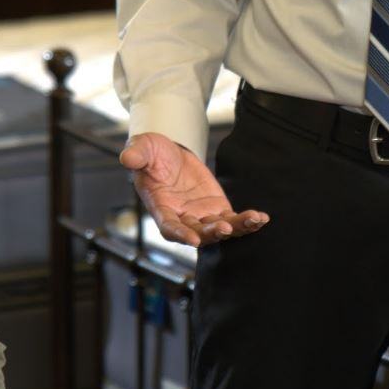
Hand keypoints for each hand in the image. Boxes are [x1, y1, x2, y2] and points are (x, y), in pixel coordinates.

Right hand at [118, 132, 268, 246]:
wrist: (170, 155)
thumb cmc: (152, 154)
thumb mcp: (143, 148)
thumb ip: (136, 154)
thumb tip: (127, 158)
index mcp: (161, 208)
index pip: (169, 227)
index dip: (180, 234)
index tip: (193, 240)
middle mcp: (182, 218)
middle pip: (198, 232)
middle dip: (212, 233)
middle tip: (225, 228)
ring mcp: (201, 216)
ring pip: (219, 229)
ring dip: (236, 228)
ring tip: (254, 220)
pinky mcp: (217, 210)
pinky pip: (233, 220)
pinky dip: (247, 221)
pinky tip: (262, 219)